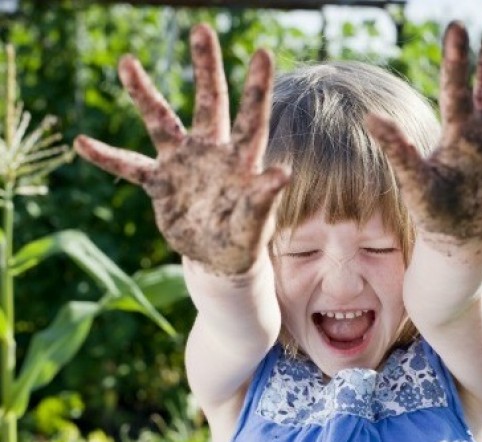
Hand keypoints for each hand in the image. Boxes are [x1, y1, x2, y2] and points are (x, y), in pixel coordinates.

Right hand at [74, 24, 289, 274]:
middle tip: (201, 29)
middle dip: (205, 68)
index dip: (256, 88)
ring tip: (127, 63)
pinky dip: (108, 157)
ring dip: (145, 95)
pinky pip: (130, 166)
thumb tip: (283, 173)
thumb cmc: (243, 238)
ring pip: (162, 122)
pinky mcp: (160, 183)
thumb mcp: (254, 223)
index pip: (251, 119)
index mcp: (240, 160)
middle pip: (208, 103)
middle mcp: (211, 152)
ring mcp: (183, 164)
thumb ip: (263, 199)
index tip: (263, 52)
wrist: (219, 257)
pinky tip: (82, 143)